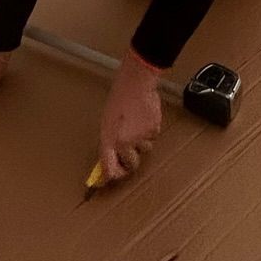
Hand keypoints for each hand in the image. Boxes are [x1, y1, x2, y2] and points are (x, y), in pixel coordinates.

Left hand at [98, 52, 163, 181]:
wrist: (135, 83)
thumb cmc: (118, 99)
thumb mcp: (107, 121)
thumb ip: (109, 141)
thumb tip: (110, 157)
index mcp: (109, 140)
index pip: (110, 169)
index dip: (114, 176)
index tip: (115, 175)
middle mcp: (124, 142)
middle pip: (132, 165)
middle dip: (131, 161)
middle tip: (129, 151)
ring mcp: (140, 137)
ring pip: (145, 149)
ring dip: (141, 142)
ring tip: (136, 124)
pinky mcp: (153, 130)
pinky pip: (153, 137)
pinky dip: (150, 131)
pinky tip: (144, 117)